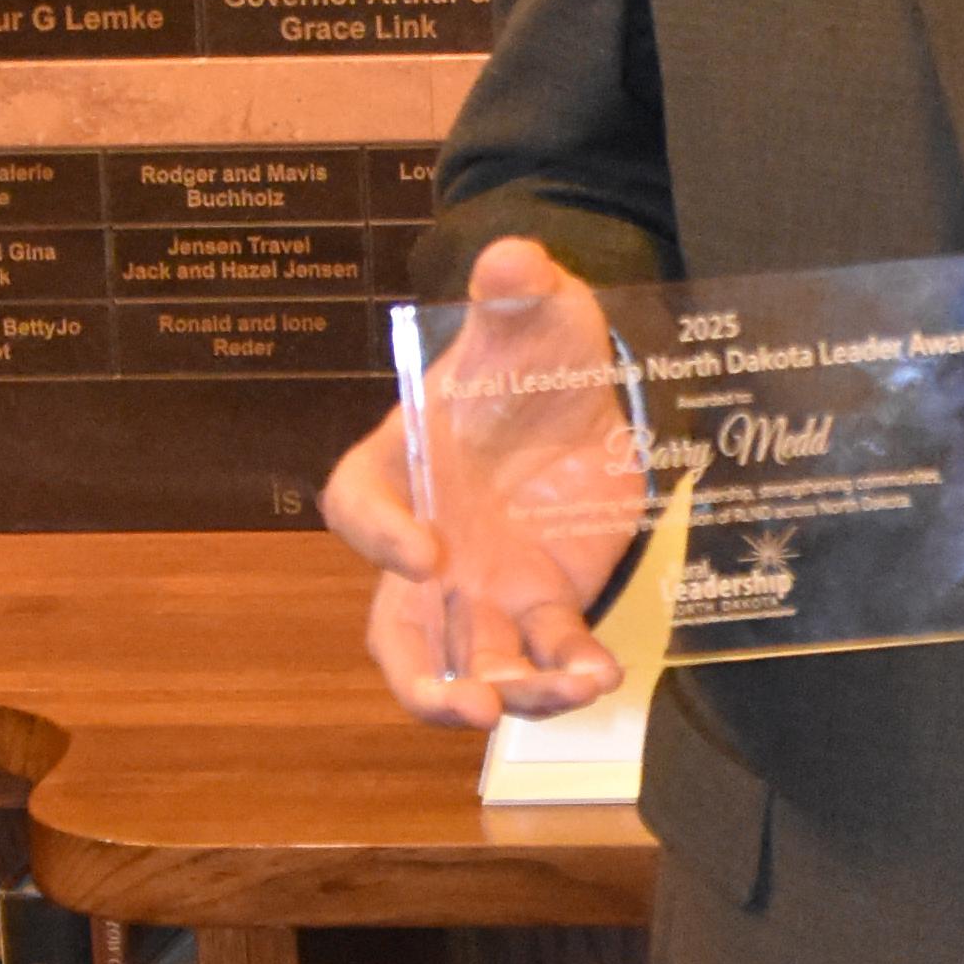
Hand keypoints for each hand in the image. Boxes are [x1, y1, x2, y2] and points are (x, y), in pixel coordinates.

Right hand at [323, 232, 650, 729]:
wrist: (592, 387)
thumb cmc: (534, 350)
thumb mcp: (532, 310)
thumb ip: (514, 289)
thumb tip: (512, 258)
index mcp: (398, 468)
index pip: (359, 508)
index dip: (380, 537)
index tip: (426, 552)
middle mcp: (428, 543)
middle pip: (399, 634)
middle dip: (425, 684)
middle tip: (467, 706)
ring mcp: (486, 584)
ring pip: (478, 666)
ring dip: (517, 693)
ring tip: (566, 691)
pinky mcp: (546, 601)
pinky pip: (549, 653)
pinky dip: (571, 673)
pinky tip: (604, 674)